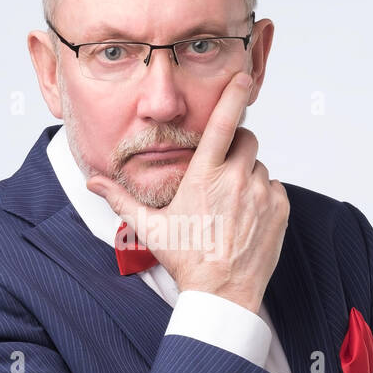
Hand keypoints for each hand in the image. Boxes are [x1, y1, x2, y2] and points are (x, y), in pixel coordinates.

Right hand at [86, 72, 289, 313]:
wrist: (223, 294)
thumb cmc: (187, 260)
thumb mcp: (149, 228)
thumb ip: (121, 199)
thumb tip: (93, 182)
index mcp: (205, 175)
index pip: (224, 122)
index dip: (234, 95)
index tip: (242, 78)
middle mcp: (236, 179)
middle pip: (246, 138)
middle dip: (235, 146)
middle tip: (221, 171)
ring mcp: (261, 193)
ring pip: (258, 166)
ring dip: (247, 176)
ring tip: (231, 205)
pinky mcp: (279, 209)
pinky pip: (274, 188)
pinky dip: (263, 196)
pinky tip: (246, 217)